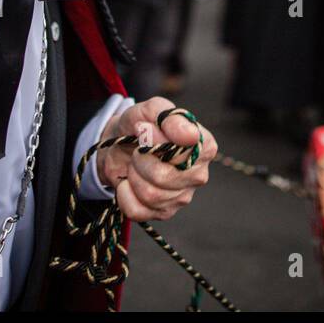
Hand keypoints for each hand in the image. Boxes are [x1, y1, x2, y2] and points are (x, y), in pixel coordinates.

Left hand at [96, 98, 215, 221]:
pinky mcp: (163, 213)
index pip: (185, 153)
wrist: (119, 144)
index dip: (157, 143)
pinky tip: (128, 182)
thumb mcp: (150, 110)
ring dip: (133, 176)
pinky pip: (138, 211)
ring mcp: (182, 197)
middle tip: (138, 149)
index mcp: (204, 147)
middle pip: (164, 177)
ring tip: (134, 164)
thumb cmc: (140, 125)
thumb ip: (169, 117)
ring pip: (150, 196)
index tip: (145, 130)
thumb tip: (190, 135)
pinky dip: (124, 195)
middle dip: (140, 160)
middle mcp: (198, 174)